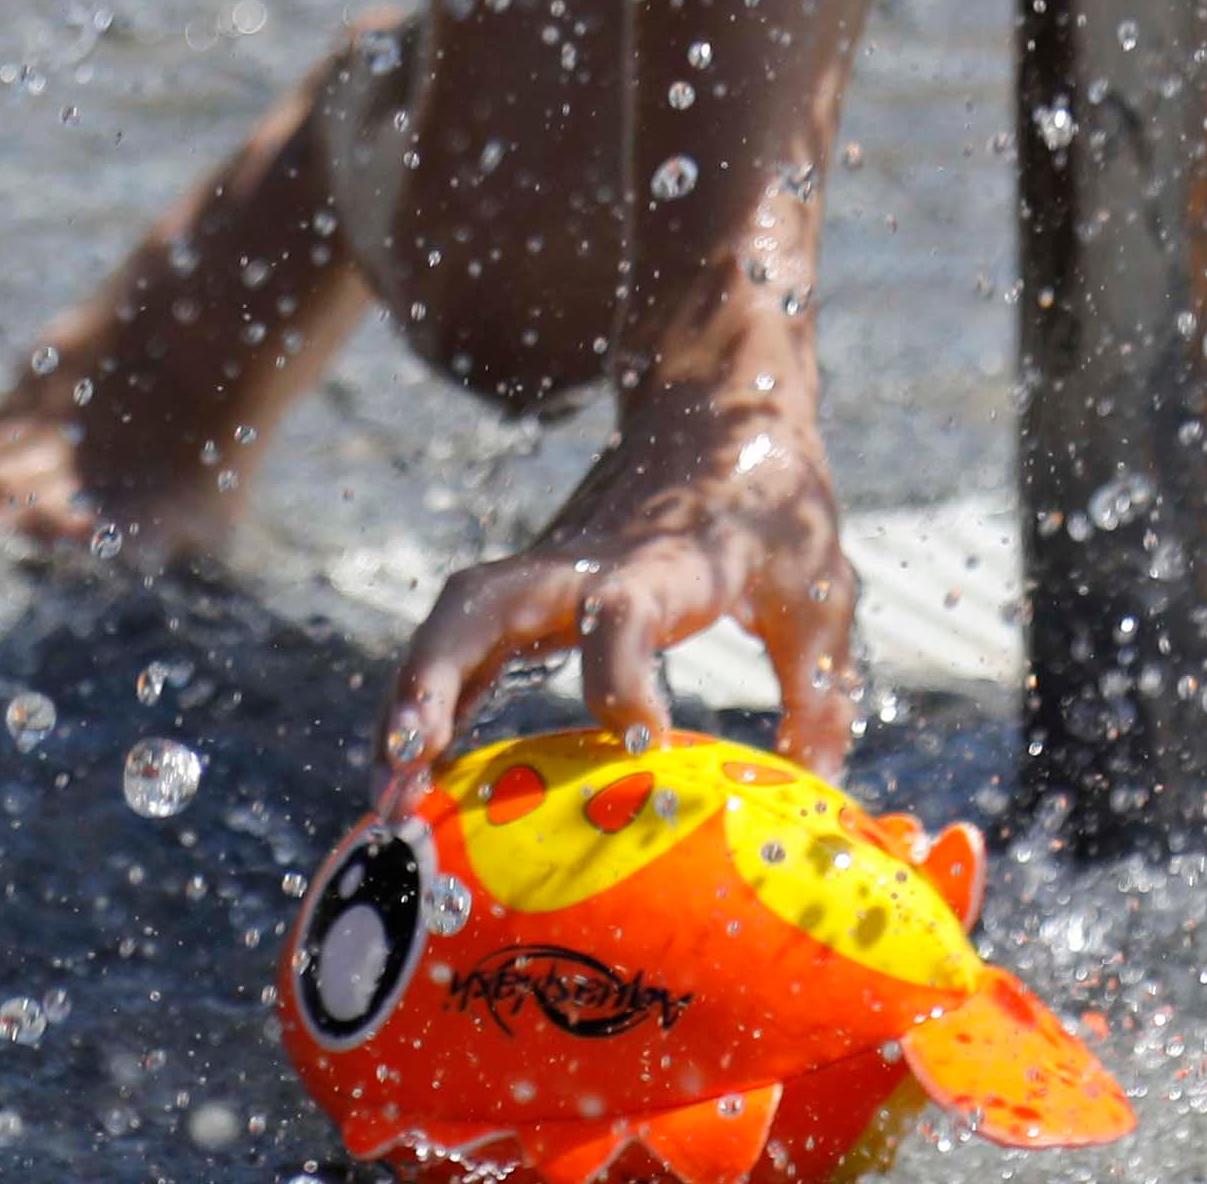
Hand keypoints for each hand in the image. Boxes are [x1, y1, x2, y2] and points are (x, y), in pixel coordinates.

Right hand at [372, 383, 858, 804]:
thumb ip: (819, 695)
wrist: (722, 410)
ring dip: (415, 700)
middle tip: (406, 764)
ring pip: (458, 620)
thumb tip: (811, 796)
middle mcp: (590, 563)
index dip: (621, 675)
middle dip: (439, 680)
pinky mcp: (534, 590)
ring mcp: (550, 571)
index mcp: (669, 563)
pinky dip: (432, 704)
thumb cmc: (775, 509)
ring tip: (386, 795)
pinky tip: (409, 778)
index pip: (627, 611)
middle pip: (489, 603)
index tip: (638, 740)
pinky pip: (466, 644)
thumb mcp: (820, 593)